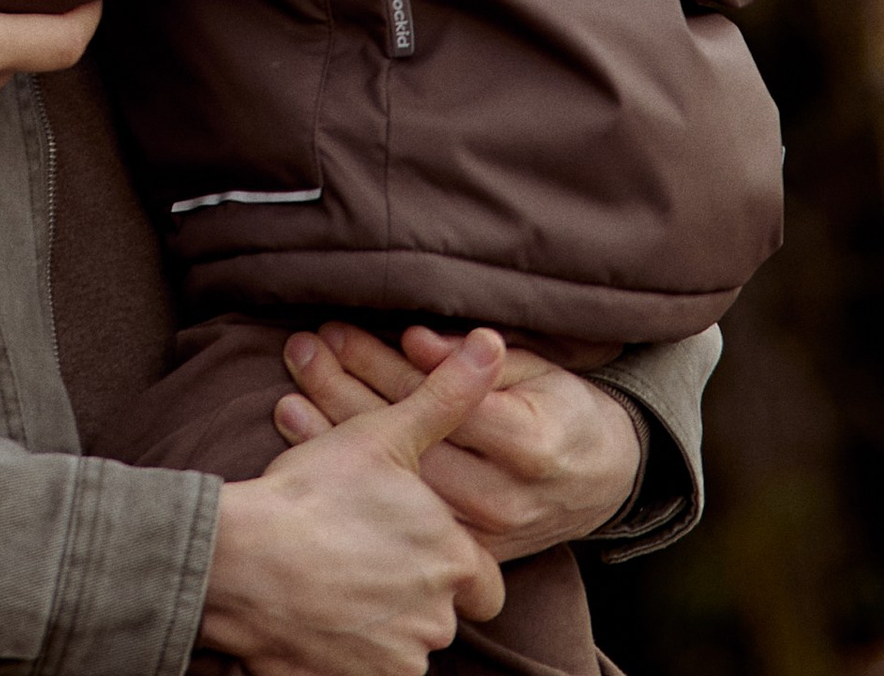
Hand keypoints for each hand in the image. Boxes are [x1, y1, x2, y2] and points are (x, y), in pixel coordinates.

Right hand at [201, 329, 507, 675]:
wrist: (245, 561)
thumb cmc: (314, 493)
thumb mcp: (383, 434)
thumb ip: (446, 397)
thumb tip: (490, 343)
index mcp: (454, 560)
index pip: (483, 584)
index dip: (452, 565)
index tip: (410, 546)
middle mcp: (438, 620)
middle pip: (440, 615)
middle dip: (410, 593)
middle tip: (361, 556)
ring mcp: (400, 661)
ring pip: (405, 646)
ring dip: (379, 624)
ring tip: (334, 581)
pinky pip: (367, 673)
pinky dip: (349, 653)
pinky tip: (319, 616)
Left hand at [272, 323, 644, 559]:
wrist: (593, 483)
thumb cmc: (558, 412)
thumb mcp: (535, 369)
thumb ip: (476, 360)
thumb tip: (414, 339)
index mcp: (529, 445)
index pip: (442, 402)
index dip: (387, 365)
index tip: (337, 330)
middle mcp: (503, 496)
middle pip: (409, 442)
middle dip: (348, 387)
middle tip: (302, 347)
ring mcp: (482, 534)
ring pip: (395, 481)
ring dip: (337, 433)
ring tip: (289, 388)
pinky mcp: (464, 553)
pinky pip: (397, 513)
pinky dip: (352, 476)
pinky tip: (310, 442)